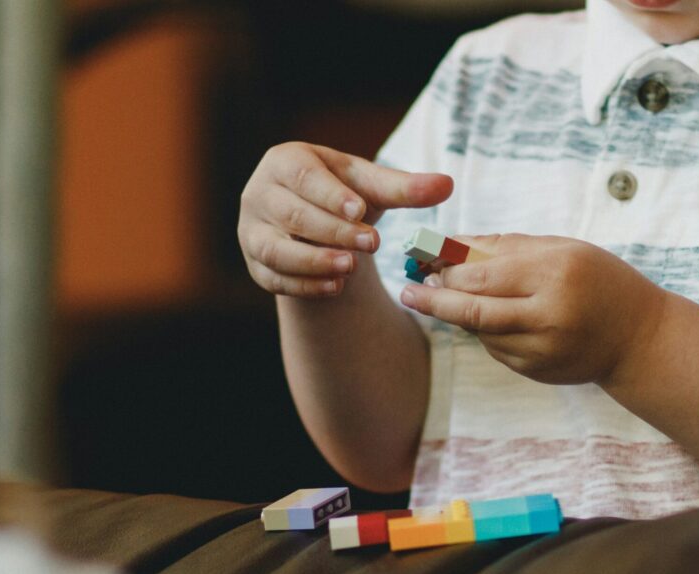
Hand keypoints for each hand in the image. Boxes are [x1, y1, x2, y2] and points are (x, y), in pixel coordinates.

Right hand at [238, 142, 451, 296]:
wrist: (317, 224)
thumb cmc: (345, 195)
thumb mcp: (373, 188)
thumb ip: (406, 188)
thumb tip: (447, 184)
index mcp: (285, 162)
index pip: (304, 177)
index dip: (330, 194)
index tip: (360, 209)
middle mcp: (259, 193)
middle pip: (292, 214)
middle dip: (332, 231)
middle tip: (370, 243)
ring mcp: (251, 231)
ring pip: (275, 249)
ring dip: (313, 261)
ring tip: (350, 268)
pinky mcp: (255, 264)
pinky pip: (273, 277)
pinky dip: (304, 285)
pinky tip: (335, 288)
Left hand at [399, 235, 667, 385]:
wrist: (639, 338)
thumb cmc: (599, 281)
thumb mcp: (562, 250)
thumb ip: (506, 245)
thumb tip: (450, 244)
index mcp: (556, 273)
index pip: (483, 273)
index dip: (446, 269)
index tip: (422, 261)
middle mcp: (549, 314)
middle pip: (472, 310)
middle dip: (434, 299)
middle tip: (411, 290)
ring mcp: (543, 349)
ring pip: (480, 332)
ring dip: (457, 315)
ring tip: (442, 297)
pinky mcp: (537, 371)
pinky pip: (496, 348)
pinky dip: (484, 332)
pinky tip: (489, 317)